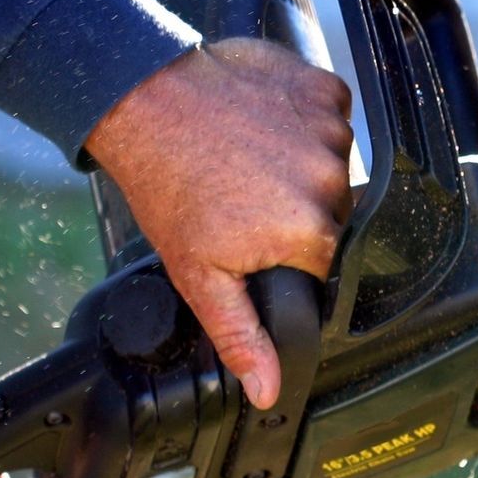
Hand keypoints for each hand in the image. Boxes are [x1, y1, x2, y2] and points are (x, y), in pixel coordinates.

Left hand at [83, 38, 353, 408]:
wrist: (143, 101)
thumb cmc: (166, 184)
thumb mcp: (199, 275)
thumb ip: (241, 335)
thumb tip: (270, 390)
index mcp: (310, 232)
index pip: (325, 260)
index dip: (290, 253)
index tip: (257, 236)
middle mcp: (332, 180)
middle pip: (334, 211)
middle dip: (297, 209)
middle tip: (245, 197)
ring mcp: (331, 128)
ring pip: (334, 162)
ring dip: (302, 162)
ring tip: (248, 157)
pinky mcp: (323, 87)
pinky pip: (332, 114)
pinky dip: (305, 119)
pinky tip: (263, 126)